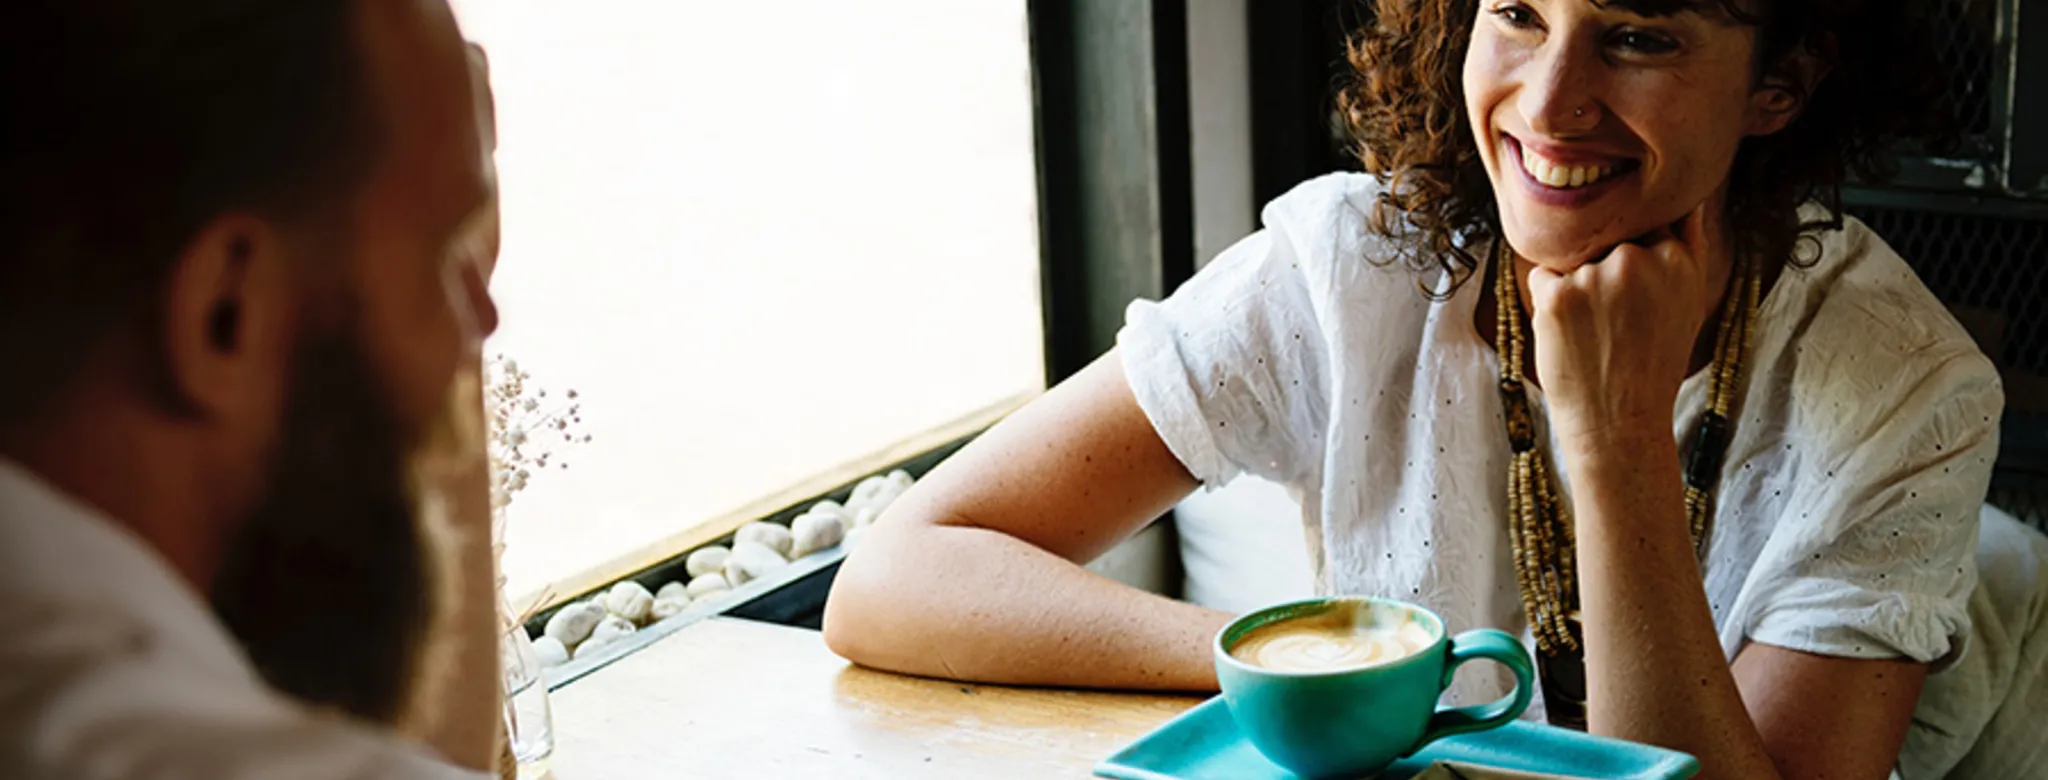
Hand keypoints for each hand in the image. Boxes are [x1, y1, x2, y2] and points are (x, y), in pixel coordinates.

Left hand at [1526, 202, 1721, 452]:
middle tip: (1616, 323)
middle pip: (1604, 240)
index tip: (1635, 296)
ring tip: (1596, 332)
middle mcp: (1637, 259)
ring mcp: (1595, 275)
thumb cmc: (1653, 363)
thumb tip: (1685, 197)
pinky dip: (1549, 301)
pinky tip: (1571, 336)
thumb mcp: (1689, 302)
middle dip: (1602, 270)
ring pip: (1572, 258)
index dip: (1632, 257)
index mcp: (1676, 258)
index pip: (1642, 225)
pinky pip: (1542, 276)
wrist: (1620, 423)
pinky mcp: (1557, 295)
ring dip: (1576, 286)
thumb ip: (1687, 245)